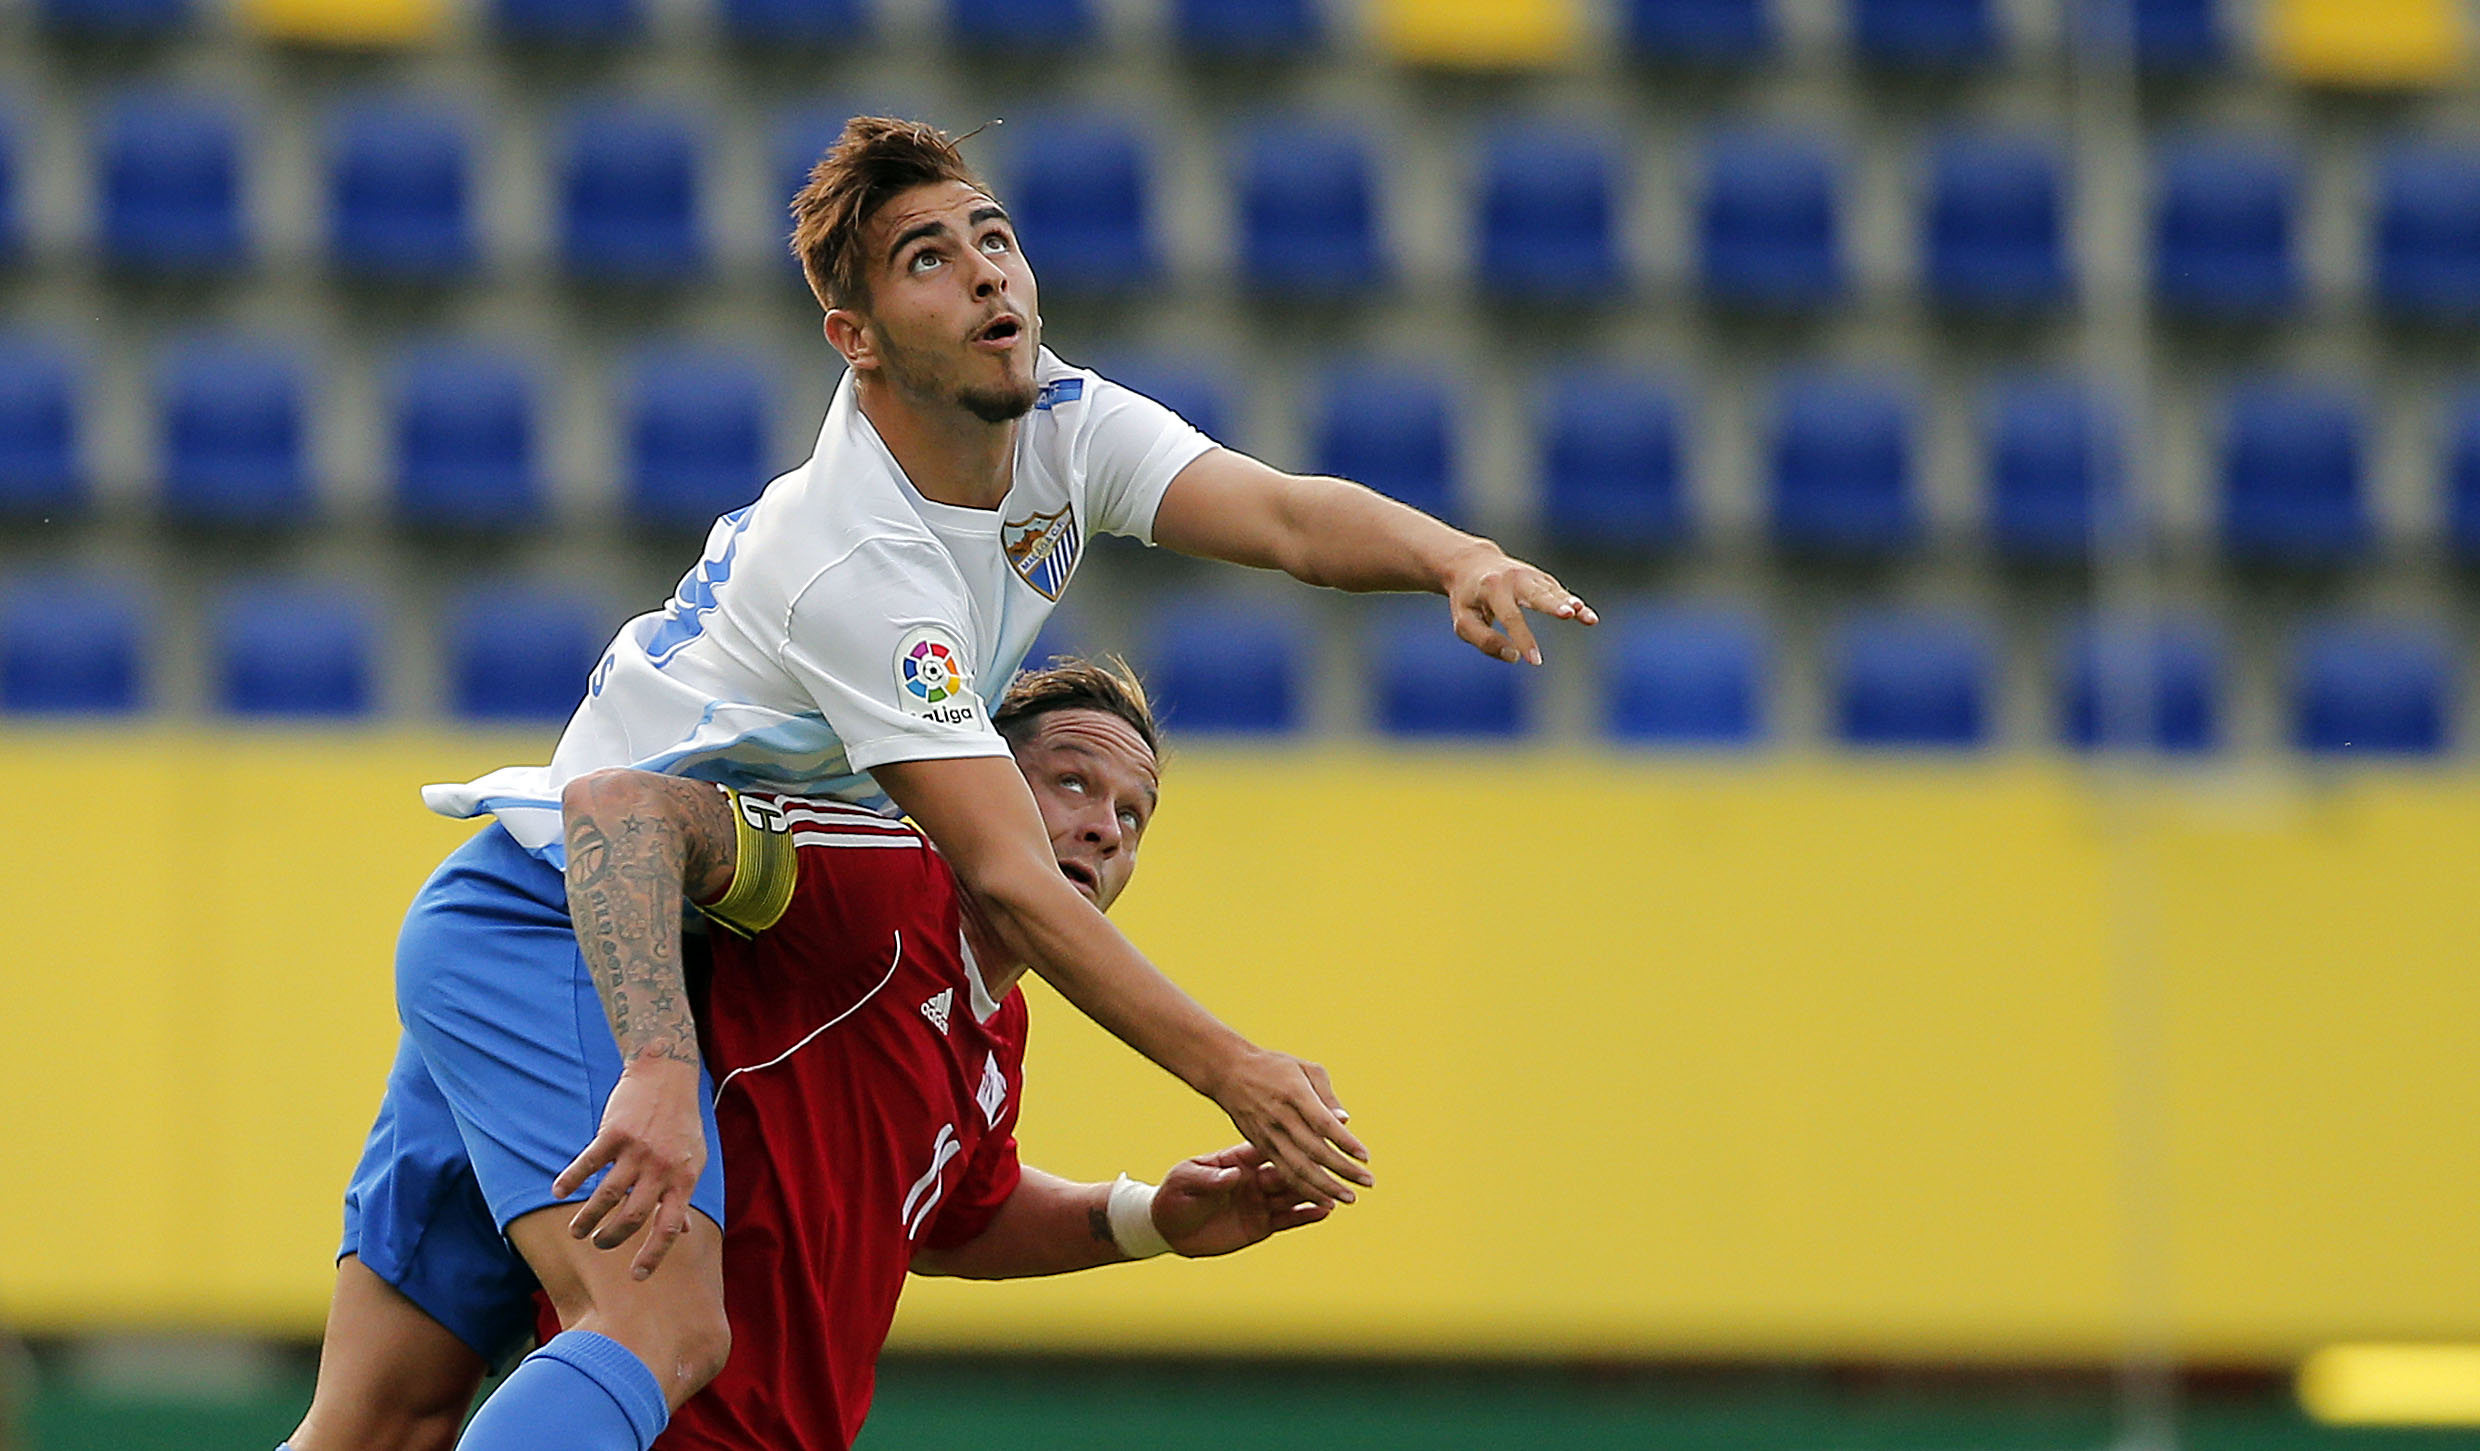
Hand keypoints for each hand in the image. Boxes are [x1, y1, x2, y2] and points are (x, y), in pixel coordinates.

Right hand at [551, 1057, 706, 1279]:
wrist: (667, 1074)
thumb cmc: (681, 1121)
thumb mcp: (693, 1158)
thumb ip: (681, 1193)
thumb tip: (680, 1231)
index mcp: (684, 1178)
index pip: (669, 1229)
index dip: (653, 1256)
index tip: (637, 1277)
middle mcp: (662, 1168)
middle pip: (633, 1218)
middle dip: (612, 1239)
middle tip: (600, 1244)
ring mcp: (638, 1151)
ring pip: (606, 1197)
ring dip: (588, 1220)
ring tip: (577, 1231)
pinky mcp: (614, 1134)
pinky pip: (587, 1165)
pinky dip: (570, 1181)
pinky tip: (558, 1192)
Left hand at [1153, 1145, 1336, 1257]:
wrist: (1166, 1223)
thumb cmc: (1175, 1193)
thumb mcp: (1188, 1180)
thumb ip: (1213, 1178)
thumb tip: (1235, 1175)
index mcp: (1238, 1161)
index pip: (1269, 1148)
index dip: (1292, 1139)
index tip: (1315, 1131)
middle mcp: (1253, 1179)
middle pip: (1289, 1169)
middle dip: (1316, 1166)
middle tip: (1341, 1160)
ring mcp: (1258, 1202)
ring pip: (1294, 1194)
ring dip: (1318, 1190)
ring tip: (1342, 1189)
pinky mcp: (1259, 1225)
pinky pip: (1288, 1219)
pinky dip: (1306, 1215)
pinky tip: (1326, 1210)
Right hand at [1205, 1048, 1372, 1206]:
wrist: (1229, 1073)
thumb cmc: (1274, 1067)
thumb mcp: (1305, 1069)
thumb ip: (1327, 1096)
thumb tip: (1345, 1121)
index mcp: (1294, 1093)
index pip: (1323, 1124)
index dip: (1345, 1142)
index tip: (1366, 1157)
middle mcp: (1281, 1117)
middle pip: (1314, 1151)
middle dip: (1343, 1170)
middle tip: (1368, 1183)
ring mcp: (1269, 1134)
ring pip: (1298, 1168)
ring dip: (1325, 1187)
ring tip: (1349, 1198)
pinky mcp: (1261, 1146)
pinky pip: (1284, 1172)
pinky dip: (1304, 1188)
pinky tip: (1323, 1198)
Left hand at [1442, 546, 1596, 665]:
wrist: (1473, 563)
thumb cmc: (1468, 599)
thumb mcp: (1464, 621)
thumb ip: (1485, 641)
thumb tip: (1514, 657)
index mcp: (1491, 588)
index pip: (1511, 617)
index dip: (1524, 639)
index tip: (1535, 661)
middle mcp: (1514, 578)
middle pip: (1537, 594)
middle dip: (1553, 605)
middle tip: (1568, 613)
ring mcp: (1531, 576)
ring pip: (1553, 592)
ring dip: (1570, 604)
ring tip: (1584, 615)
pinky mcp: (1543, 579)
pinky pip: (1560, 593)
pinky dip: (1575, 605)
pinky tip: (1589, 617)